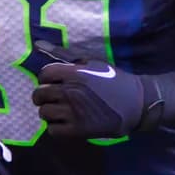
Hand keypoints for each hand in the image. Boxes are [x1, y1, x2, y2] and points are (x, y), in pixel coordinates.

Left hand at [32, 41, 149, 138]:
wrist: (136, 104)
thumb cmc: (114, 80)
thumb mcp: (92, 62)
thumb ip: (65, 56)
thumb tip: (38, 44)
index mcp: (74, 74)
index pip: (44, 74)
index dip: (46, 78)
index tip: (54, 82)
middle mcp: (71, 92)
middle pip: (40, 94)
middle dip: (43, 96)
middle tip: (54, 98)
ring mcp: (73, 112)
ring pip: (44, 113)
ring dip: (49, 112)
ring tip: (60, 111)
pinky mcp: (78, 130)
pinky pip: (52, 130)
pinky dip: (55, 127)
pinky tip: (65, 122)